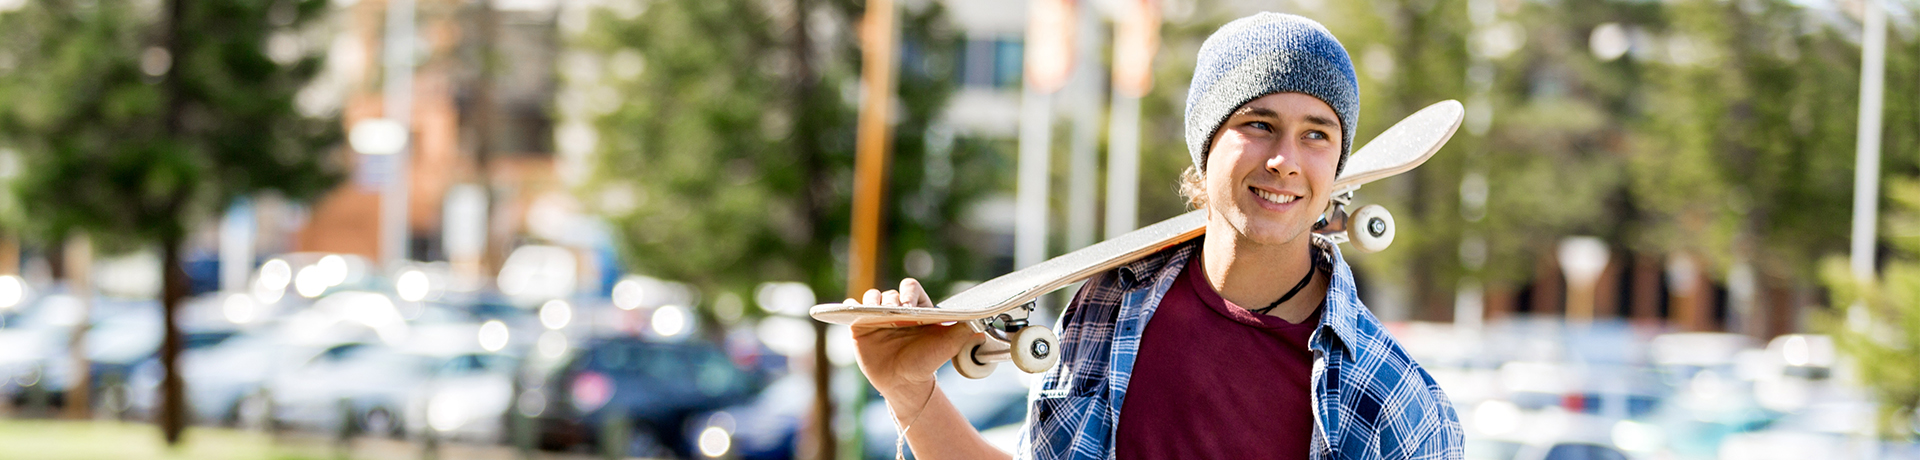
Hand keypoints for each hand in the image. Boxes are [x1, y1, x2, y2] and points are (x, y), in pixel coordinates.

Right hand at [849, 279, 980, 402]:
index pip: (911, 287)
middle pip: (890, 293)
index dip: (910, 293)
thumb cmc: (926, 363)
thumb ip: (962, 332)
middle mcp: (897, 309)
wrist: (906, 384)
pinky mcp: (860, 326)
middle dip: (892, 301)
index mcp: (917, 307)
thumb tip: (980, 322)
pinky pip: (852, 310)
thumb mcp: (947, 347)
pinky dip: (851, 306)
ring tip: (874, 312)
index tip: (911, 307)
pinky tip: (853, 310)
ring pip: (871, 297)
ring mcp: (877, 316)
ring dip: (872, 300)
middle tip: (894, 314)